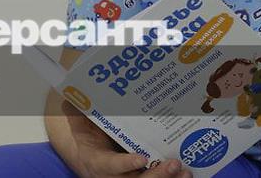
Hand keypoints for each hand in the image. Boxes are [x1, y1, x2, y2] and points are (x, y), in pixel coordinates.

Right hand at [61, 102, 189, 177]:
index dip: (125, 165)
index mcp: (96, 161)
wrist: (85, 152)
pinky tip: (187, 174)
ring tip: (185, 171)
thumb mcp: (79, 122)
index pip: (110, 166)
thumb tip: (73, 92)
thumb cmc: (85, 134)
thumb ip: (78, 109)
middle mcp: (112, 177)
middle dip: (156, 176)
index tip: (141, 158)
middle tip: (173, 163)